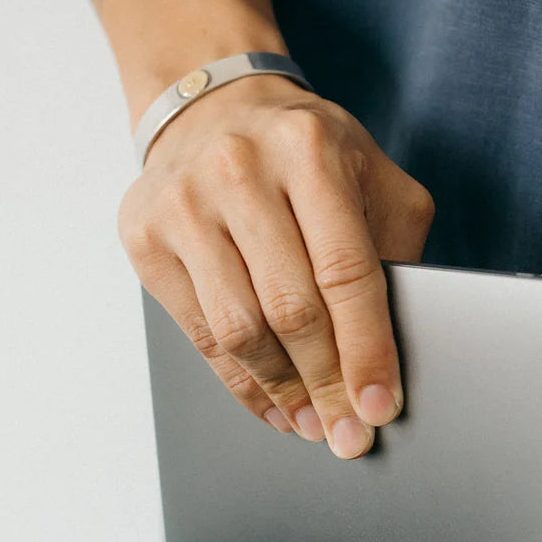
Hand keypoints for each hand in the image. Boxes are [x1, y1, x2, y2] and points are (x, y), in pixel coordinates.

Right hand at [117, 75, 435, 457]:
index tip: (379, 407)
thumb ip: (393, 248)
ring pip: (239, 330)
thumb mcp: (371, 176)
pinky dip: (242, 383)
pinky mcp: (146, 237)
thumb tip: (395, 351)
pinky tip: (273, 404)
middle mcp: (239, 170)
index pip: (345, 272)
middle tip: (349, 433)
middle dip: (327, 385)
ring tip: (312, 424)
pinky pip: (200, 334)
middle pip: (290, 309)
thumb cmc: (305, 155)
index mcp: (309, 150)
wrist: (212, 108)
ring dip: (283, 392)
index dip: (366, 351)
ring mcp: (184, 204)